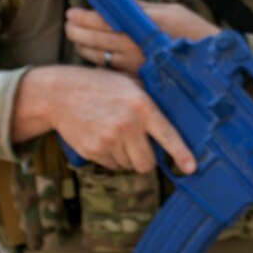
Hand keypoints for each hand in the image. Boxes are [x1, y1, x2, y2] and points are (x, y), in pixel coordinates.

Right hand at [12, 65, 195, 173]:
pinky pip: (112, 165)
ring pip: (128, 165)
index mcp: (142, 106)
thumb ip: (149, 100)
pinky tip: (103, 137)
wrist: (61, 94)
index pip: (168, 135)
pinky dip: (111, 157)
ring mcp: (109, 140)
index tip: (191, 168)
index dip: (181, 154)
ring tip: (115, 133)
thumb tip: (172, 116)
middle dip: (145, 159)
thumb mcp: (130, 83)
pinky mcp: (94, 151)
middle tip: (138, 144)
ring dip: (126, 156)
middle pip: (146, 163)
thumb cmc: (100, 86)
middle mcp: (128, 125)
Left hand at [66, 1, 220, 72]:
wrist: (211, 63)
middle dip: (77, 32)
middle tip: (69, 25)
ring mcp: (135, 66)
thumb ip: (142, 7)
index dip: (84, 17)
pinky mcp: (138, 79)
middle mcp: (135, 49)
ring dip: (84, 48)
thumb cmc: (194, 33)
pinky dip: (100, 63)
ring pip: (99, 58)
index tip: (72, 12)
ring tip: (77, 39)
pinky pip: (111, 71)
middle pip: (95, 41)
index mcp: (141, 28)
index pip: (103, 22)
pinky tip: (95, 57)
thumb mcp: (170, 11)